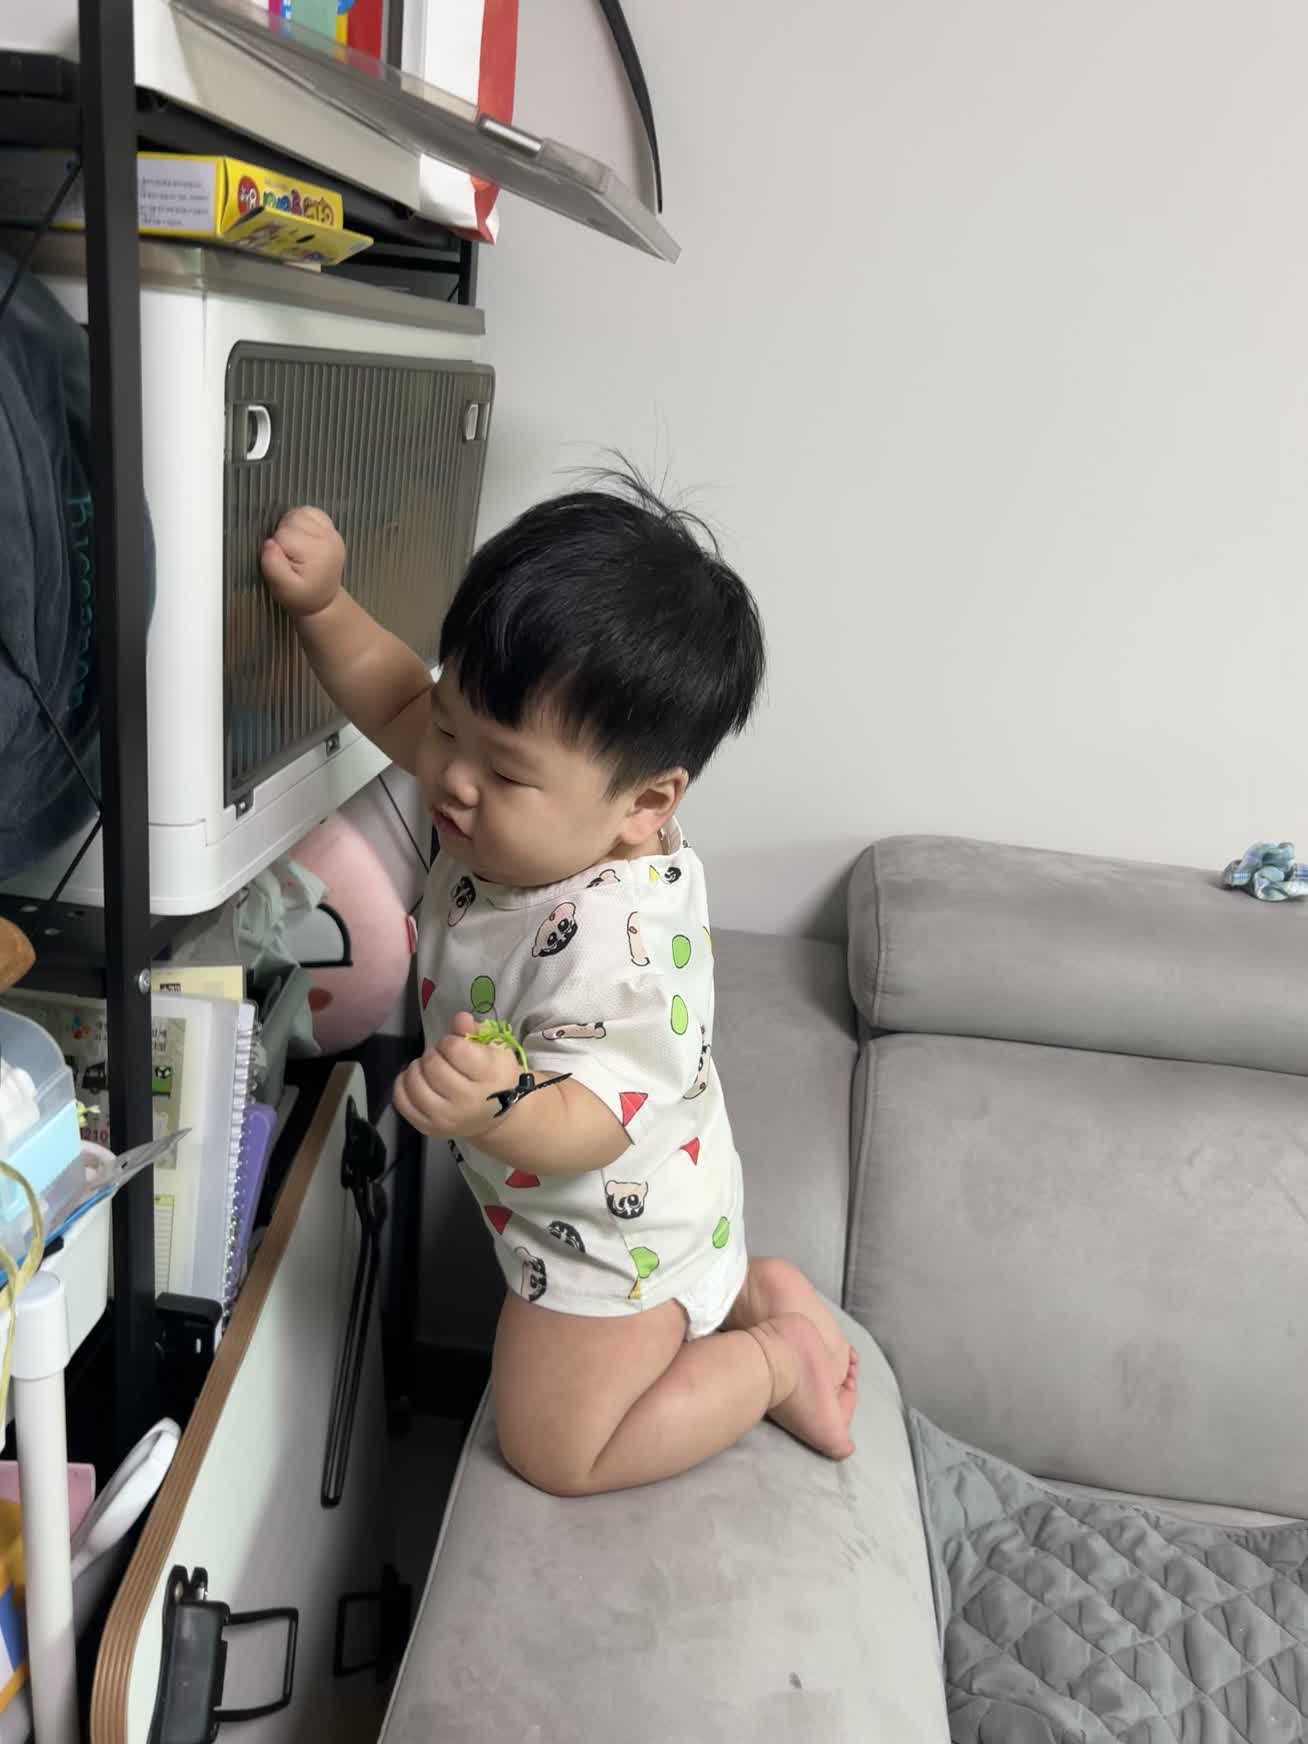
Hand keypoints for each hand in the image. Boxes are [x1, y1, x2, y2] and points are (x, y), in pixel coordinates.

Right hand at [260, 506, 344, 618]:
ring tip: (293, 546)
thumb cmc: (300, 595)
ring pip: (298, 513)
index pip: (284, 534)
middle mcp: (329, 537)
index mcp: (318, 551)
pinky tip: (301, 537)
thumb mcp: (283, 589)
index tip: (283, 563)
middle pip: (292, 519)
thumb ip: (274, 567)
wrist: (322, 599)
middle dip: (283, 535)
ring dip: (290, 526)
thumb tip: (268, 543)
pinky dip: (299, 520)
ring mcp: (331, 531)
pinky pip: (308, 512)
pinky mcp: (329, 527)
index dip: (275, 547)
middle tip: (288, 555)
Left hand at [393, 1012, 522, 1140]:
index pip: (454, 1049)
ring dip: (418, 1068)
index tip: (455, 1047)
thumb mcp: (494, 1050)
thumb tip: (460, 1018)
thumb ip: (475, 1031)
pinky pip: (401, 1100)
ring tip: (429, 1069)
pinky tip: (417, 1080)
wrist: (491, 1117)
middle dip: (434, 1054)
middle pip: (432, 1065)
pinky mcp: (427, 1128)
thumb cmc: (493, 1078)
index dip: (449, 1041)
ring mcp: (445, 1118)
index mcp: (490, 1078)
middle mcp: (468, 1102)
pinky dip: (403, 1084)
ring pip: (415, 1082)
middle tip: (442, 1058)